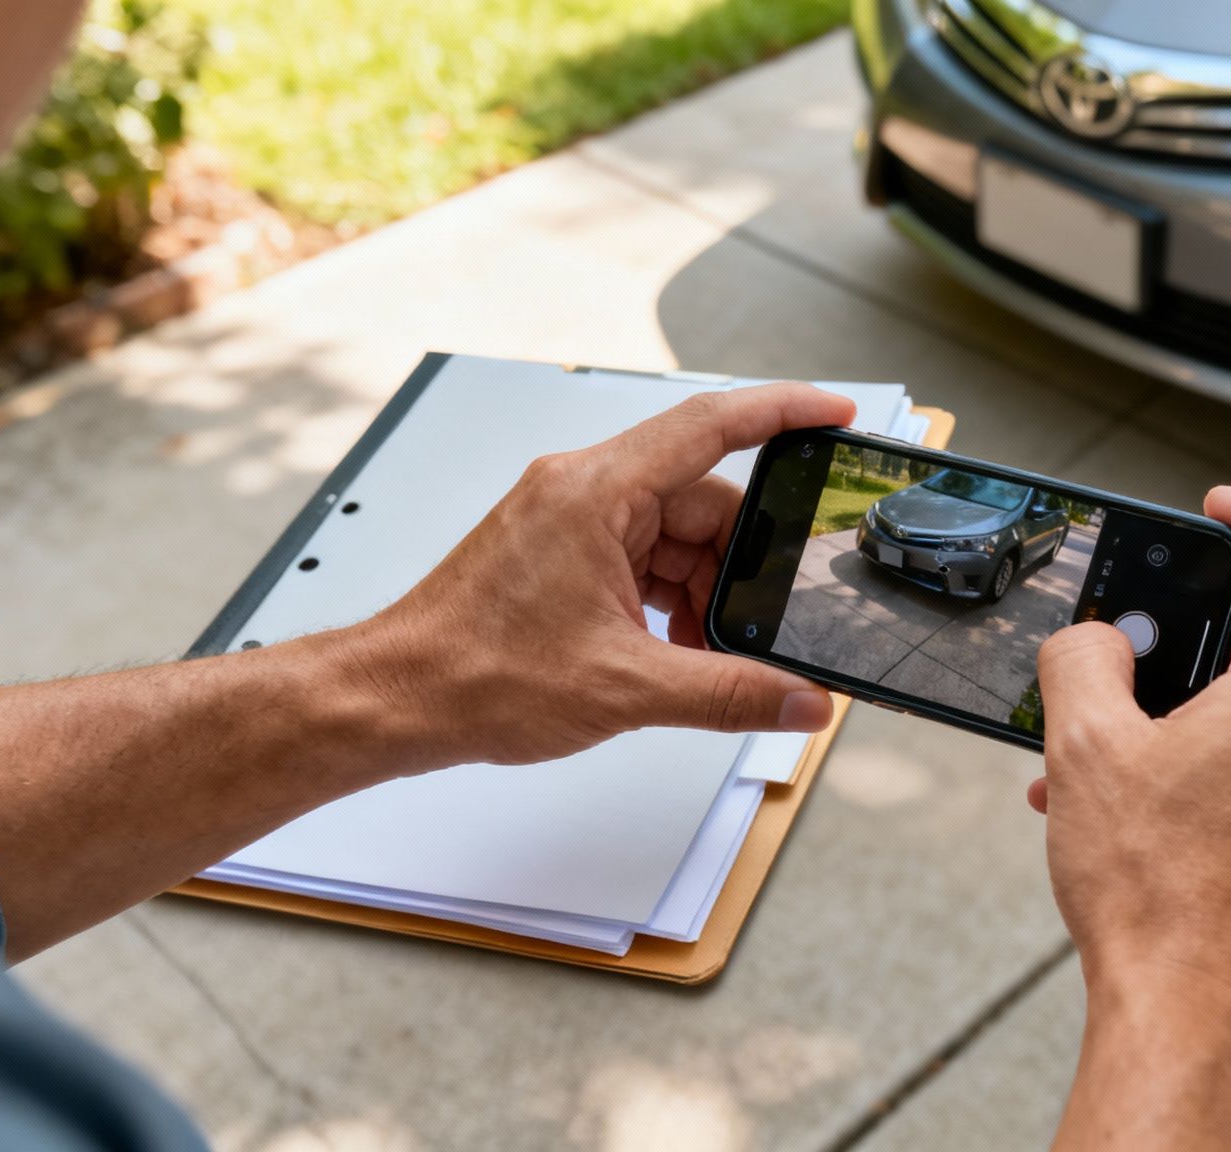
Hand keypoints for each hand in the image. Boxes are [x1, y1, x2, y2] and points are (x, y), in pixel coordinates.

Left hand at [345, 383, 855, 770]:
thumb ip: (729, 693)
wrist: (395, 698)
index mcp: (597, 492)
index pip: (713, 425)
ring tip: (697, 652)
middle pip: (703, 500)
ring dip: (701, 592)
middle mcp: (582, 490)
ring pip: (674, 536)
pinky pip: (642, 557)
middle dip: (740, 564)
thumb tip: (800, 700)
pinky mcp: (560, 550)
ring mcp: (569, 518)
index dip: (785, 411)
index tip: (836, 412)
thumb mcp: (626, 689)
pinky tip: (668, 649)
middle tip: (757, 622)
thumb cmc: (473, 674)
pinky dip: (669, 600)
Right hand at [1033, 487, 1230, 1149]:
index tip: (1223, 507)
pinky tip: (1148, 806)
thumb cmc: (1159, 897)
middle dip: (1205, 636)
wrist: (1198, 1019)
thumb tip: (1091, 645)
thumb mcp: (1086, 750)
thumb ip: (1082, 661)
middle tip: (1140, 649)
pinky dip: (1224, 764)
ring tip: (1115, 756)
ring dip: (1202, 712)